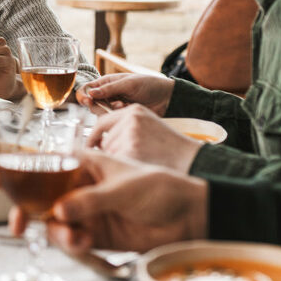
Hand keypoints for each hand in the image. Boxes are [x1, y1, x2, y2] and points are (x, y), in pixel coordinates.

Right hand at [0, 150, 207, 254]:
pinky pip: (71, 242)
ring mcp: (86, 213)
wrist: (190, 217)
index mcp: (84, 163)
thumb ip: (90, 200)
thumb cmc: (161, 187)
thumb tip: (60, 213)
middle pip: (39, 198)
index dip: (15, 171)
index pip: (43, 164)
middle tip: (17, 224)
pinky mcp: (95, 236)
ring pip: (53, 224)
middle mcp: (79, 187)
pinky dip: (72, 245)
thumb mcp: (124, 187)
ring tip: (72, 239)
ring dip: (55, 233)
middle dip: (24, 211)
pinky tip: (85, 244)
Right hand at [76, 73, 174, 115]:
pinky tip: (126, 109)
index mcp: (107, 82)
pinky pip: (111, 119)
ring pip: (100, 113)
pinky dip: (116, 116)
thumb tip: (90, 93)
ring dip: (109, 110)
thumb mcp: (128, 84)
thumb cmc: (149, 85)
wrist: (166, 98)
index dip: (84, 95)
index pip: (87, 89)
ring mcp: (113, 106)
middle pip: (91, 103)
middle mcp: (107, 94)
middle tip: (111, 104)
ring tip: (122, 105)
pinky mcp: (120, 116)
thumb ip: (109, 89)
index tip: (88, 101)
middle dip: (98, 105)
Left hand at [88, 104, 202, 170]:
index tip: (90, 148)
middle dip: (111, 154)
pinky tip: (139, 168)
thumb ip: (124, 127)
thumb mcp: (148, 125)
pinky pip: (116, 163)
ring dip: (119, 162)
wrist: (190, 158)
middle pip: (104, 142)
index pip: (101, 123)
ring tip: (141, 161)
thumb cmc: (168, 147)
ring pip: (109, 154)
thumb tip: (94, 143)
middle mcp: (130, 119)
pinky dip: (123, 170)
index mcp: (134, 110)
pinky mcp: (132, 151)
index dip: (93, 138)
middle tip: (133, 160)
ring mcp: (131, 135)